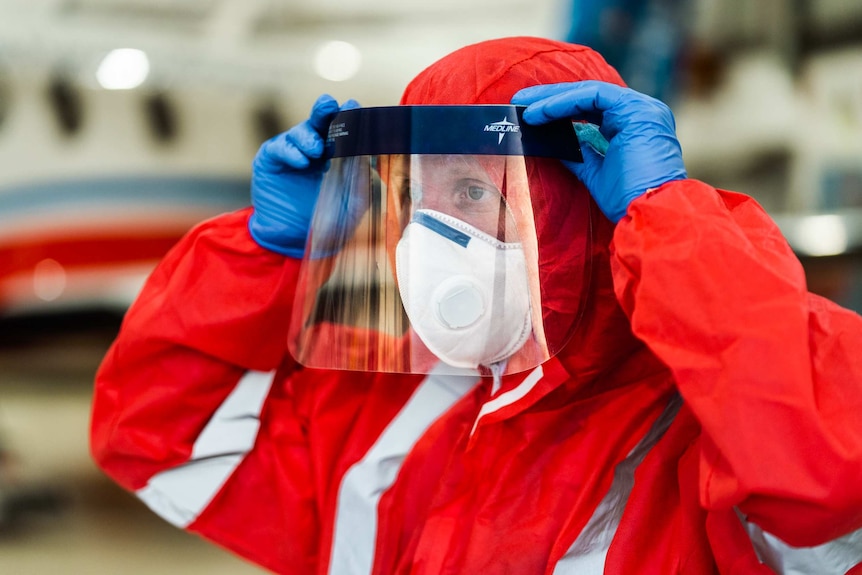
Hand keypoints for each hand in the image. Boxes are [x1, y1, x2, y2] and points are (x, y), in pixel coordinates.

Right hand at [248, 94, 359, 256]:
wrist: (294, 243)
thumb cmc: (328, 224)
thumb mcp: (353, 204)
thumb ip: (361, 179)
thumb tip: (369, 152)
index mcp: (336, 157)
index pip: (344, 132)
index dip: (348, 118)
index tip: (354, 105)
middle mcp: (314, 151)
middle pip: (320, 122)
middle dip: (325, 111)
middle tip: (329, 104)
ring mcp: (291, 154)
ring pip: (301, 131)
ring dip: (309, 137)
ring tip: (315, 151)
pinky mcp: (270, 161)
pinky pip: (280, 147)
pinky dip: (291, 151)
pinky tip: (301, 162)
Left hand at [512, 81, 686, 222]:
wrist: (650, 213)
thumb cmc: (628, 201)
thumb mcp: (596, 173)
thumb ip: (580, 154)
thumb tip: (555, 143)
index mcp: (635, 127)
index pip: (593, 108)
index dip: (561, 109)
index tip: (531, 116)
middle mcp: (641, 113)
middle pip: (589, 97)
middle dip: (552, 98)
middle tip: (520, 101)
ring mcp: (642, 109)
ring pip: (589, 93)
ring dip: (554, 98)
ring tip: (525, 106)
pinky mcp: (636, 110)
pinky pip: (592, 96)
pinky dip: (564, 102)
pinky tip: (542, 111)